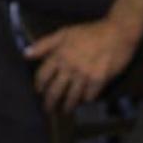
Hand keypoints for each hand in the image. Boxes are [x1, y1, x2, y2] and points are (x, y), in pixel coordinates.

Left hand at [24, 16, 138, 112]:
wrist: (117, 32)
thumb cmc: (90, 32)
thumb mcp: (65, 33)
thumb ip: (44, 44)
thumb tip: (25, 54)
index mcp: (59, 55)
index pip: (43, 75)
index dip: (39, 86)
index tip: (39, 92)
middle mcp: (69, 67)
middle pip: (55, 91)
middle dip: (50, 103)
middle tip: (49, 110)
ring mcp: (84, 74)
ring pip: (71, 97)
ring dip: (67, 106)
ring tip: (65, 110)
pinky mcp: (99, 79)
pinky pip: (89, 96)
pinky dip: (86, 100)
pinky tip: (84, 101)